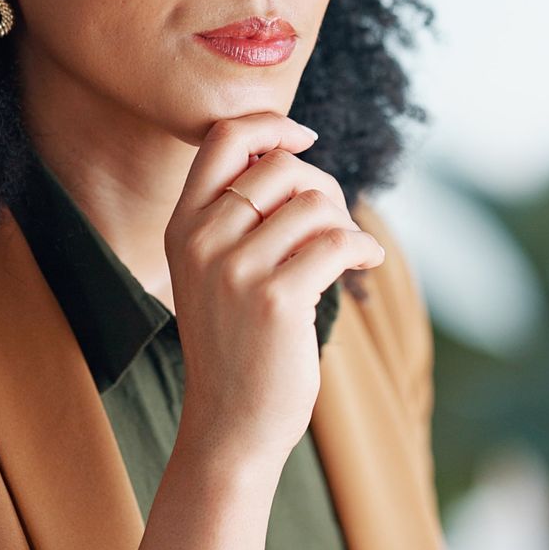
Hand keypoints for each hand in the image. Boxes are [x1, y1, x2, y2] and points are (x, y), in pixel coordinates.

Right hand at [162, 111, 385, 466]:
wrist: (229, 425)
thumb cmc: (236, 344)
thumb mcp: (214, 271)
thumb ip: (238, 214)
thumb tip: (295, 151)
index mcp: (183, 226)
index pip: (222, 138)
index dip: (271, 124)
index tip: (304, 138)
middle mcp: (202, 240)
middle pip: (281, 166)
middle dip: (322, 186)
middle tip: (334, 222)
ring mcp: (235, 270)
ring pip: (314, 203)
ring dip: (344, 224)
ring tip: (345, 253)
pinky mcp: (275, 300)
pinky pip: (336, 242)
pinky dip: (362, 248)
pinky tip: (365, 263)